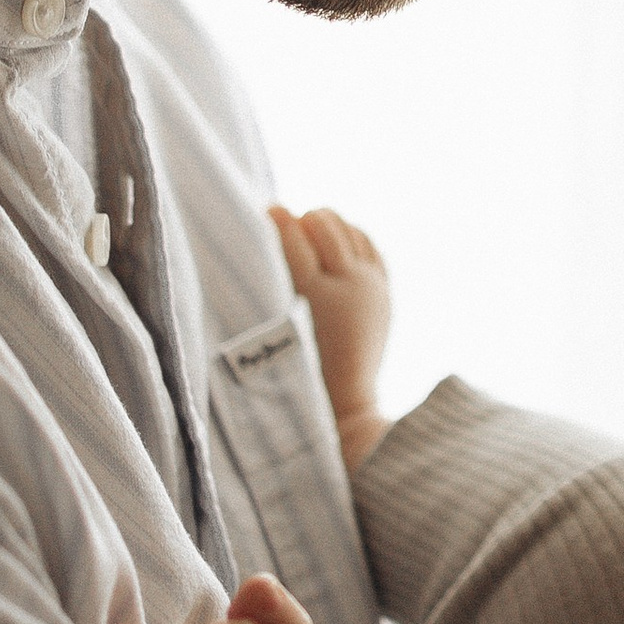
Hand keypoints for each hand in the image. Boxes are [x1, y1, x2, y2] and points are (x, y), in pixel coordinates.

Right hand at [271, 203, 392, 471]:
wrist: (343, 409)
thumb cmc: (291, 379)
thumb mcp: (267, 333)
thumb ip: (256, 293)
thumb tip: (241, 246)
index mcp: (314, 296)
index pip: (292, 236)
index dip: (274, 220)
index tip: (260, 214)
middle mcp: (348, 285)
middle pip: (323, 225)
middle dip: (299, 219)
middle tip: (279, 221)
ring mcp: (370, 287)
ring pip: (346, 229)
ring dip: (323, 222)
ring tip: (303, 228)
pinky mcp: (383, 291)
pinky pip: (367, 244)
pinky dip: (348, 233)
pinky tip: (331, 238)